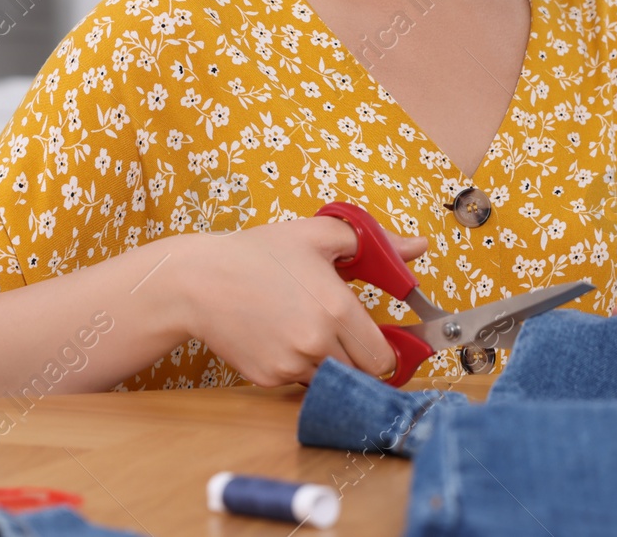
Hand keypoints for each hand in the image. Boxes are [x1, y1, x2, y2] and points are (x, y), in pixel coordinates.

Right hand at [169, 216, 427, 386]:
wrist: (198, 281)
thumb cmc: (259, 254)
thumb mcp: (317, 235)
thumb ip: (373, 243)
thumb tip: (418, 247)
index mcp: (337, 311)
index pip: (384, 358)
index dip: (385, 349)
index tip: (377, 338)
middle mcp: (317, 345)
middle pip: (361, 374)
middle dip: (358, 355)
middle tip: (341, 330)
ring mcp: (290, 366)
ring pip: (330, 379)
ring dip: (329, 362)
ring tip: (305, 327)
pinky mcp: (267, 379)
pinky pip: (299, 382)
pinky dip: (298, 366)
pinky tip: (280, 336)